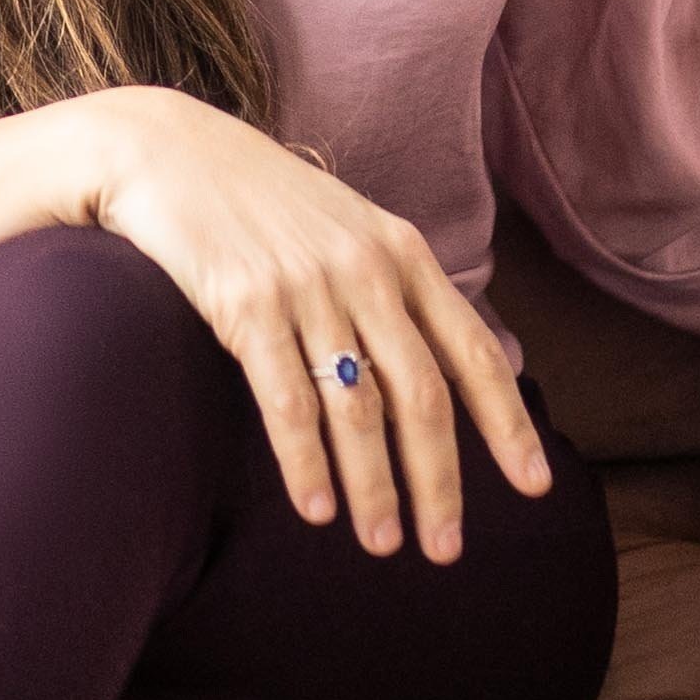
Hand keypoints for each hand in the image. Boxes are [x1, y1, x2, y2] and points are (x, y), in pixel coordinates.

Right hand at [81, 86, 554, 564]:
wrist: (165, 149)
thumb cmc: (256, 197)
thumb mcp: (343, 224)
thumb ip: (389, 285)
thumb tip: (431, 372)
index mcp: (399, 251)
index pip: (471, 350)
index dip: (506, 423)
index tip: (534, 485)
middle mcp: (364, 269)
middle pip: (422, 396)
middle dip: (440, 481)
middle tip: (444, 549)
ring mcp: (307, 286)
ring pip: (359, 410)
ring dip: (374, 488)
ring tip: (383, 543)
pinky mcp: (246, 303)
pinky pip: (288, 401)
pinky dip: (308, 463)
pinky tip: (316, 508)